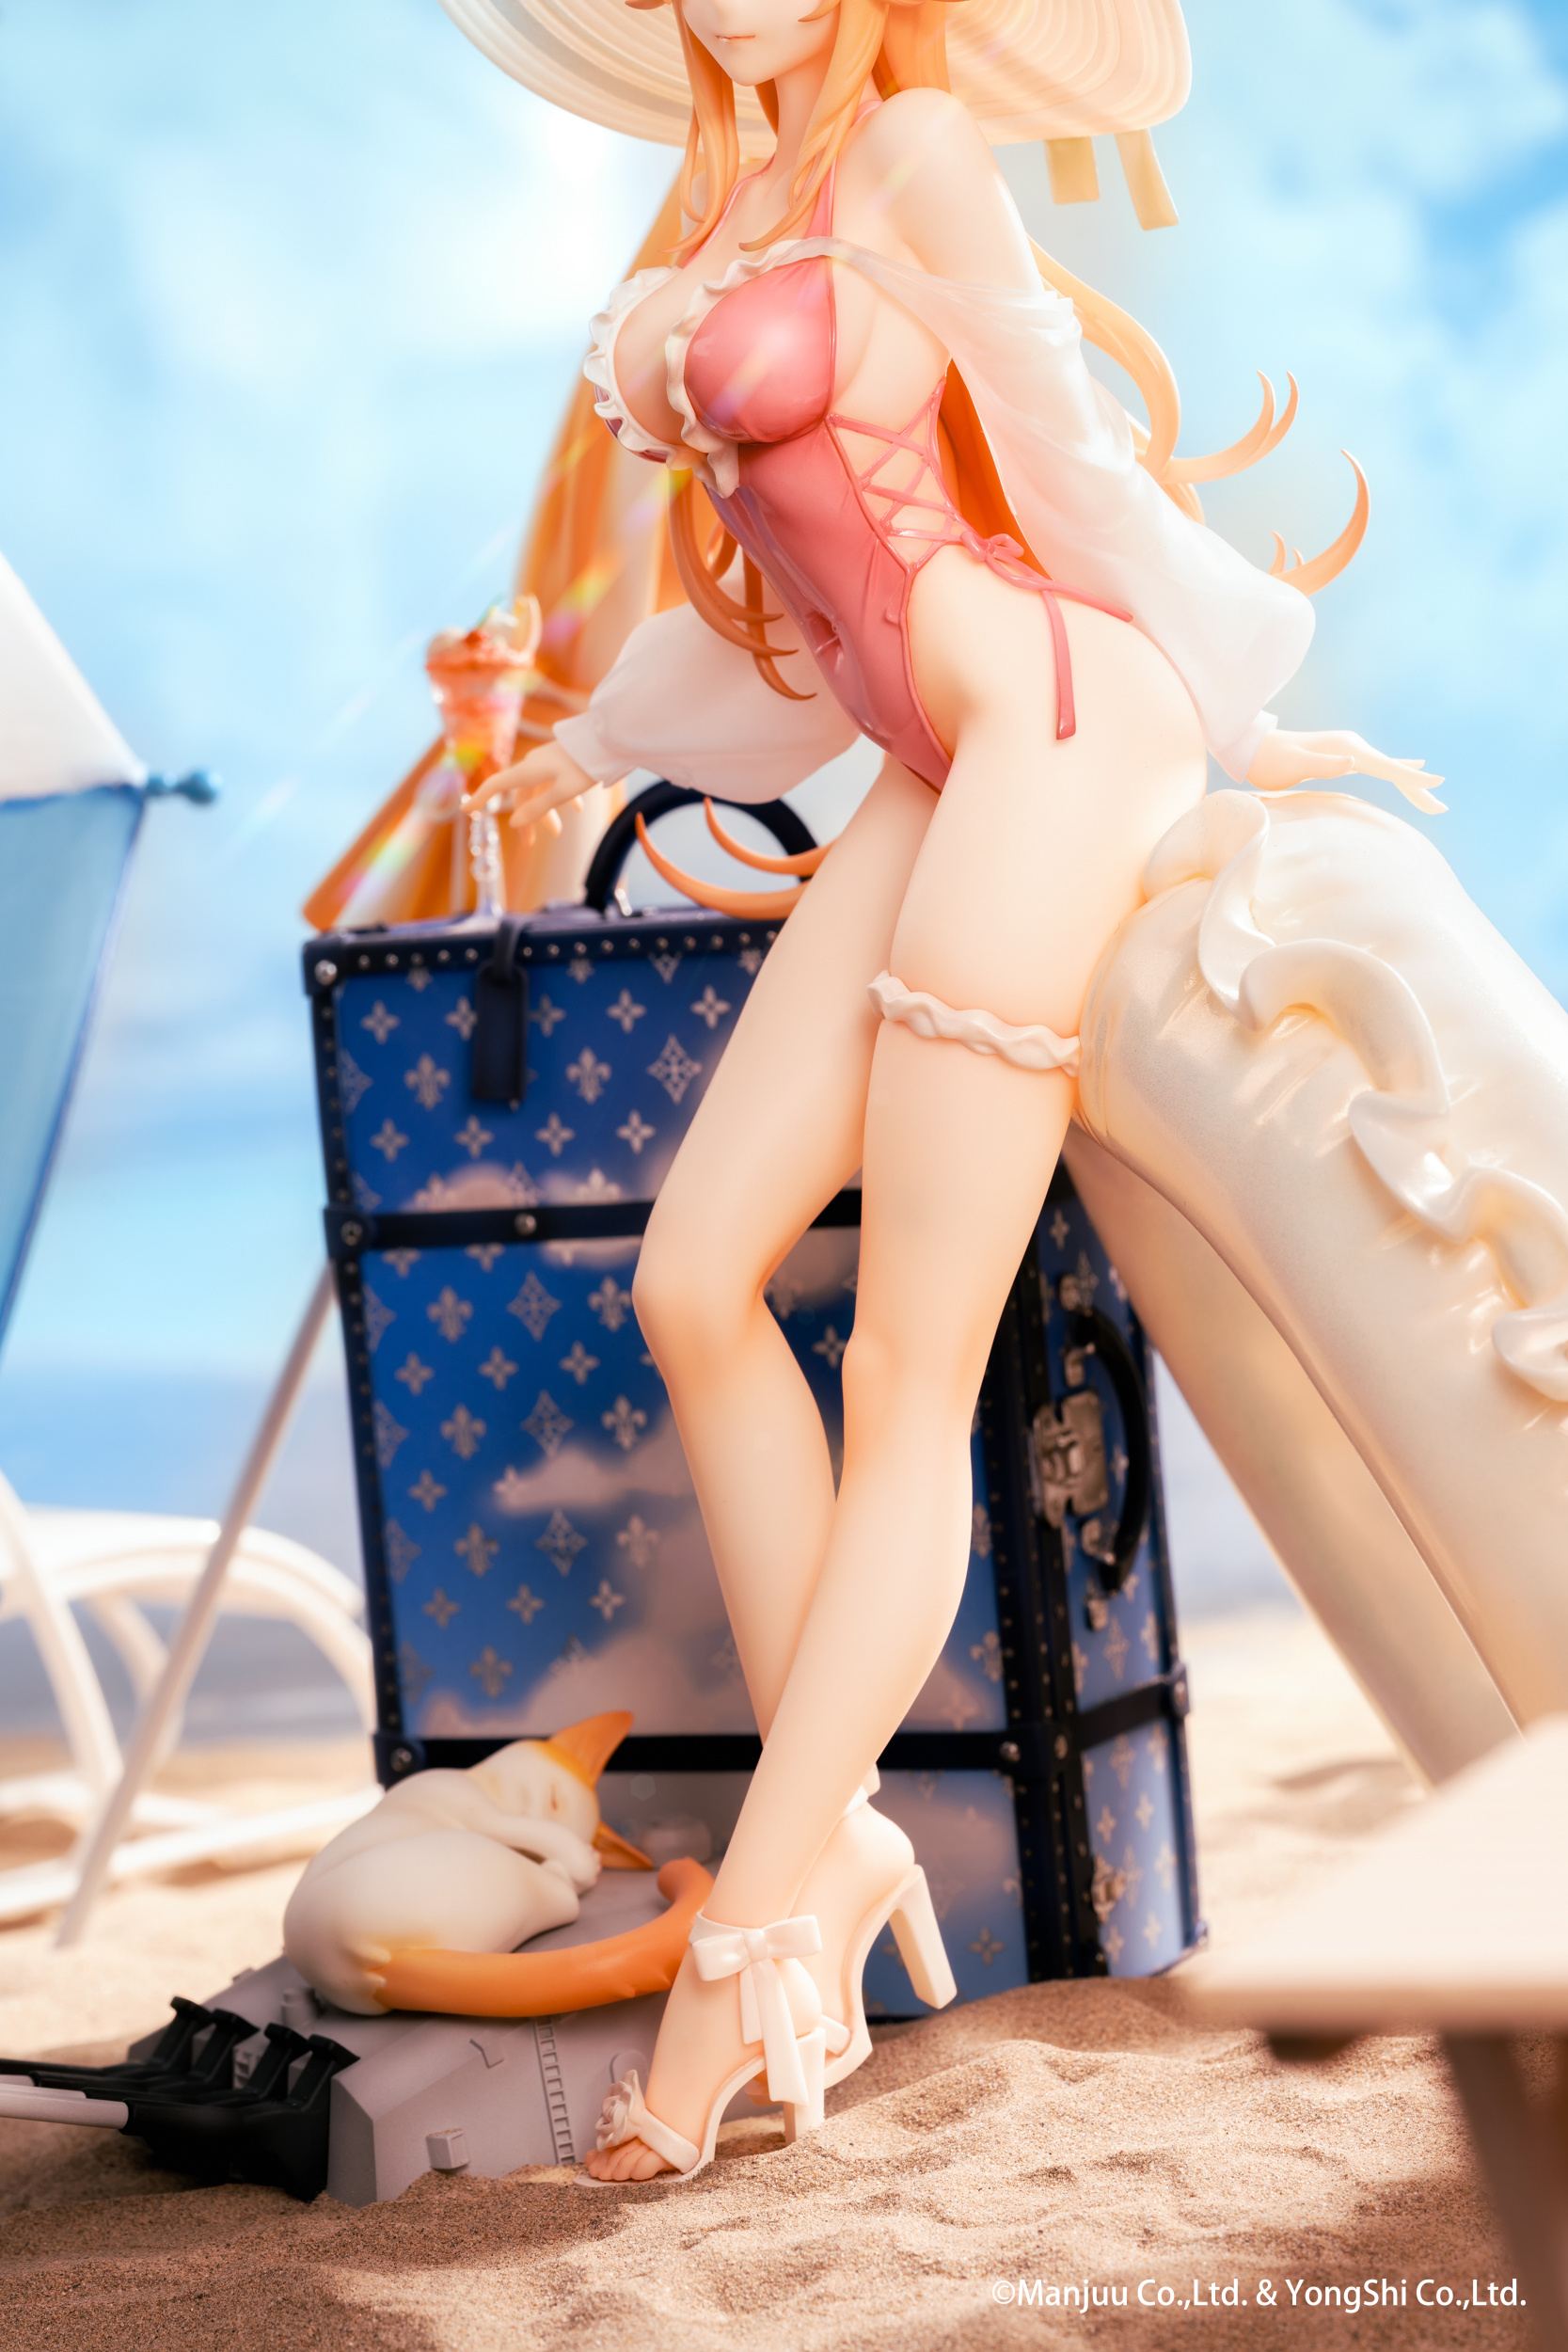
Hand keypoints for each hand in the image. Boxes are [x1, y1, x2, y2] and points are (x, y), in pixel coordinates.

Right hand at [463, 739, 600, 842]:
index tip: (466, 811)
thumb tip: (515, 823)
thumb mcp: (562, 791)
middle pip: (521, 796)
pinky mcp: (561, 760)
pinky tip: (578, 810)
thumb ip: (538, 808)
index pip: (496, 785)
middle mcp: (533, 765)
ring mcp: (547, 762)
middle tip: (529, 844)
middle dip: (525, 820)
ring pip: (539, 790)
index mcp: (528, 770)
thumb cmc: (585, 765)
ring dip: (546, 812)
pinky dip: (563, 798)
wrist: (607, 738)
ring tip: (558, 833)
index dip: (479, 798)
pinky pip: (555, 782)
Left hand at [1246, 726, 1445, 813]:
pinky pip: (1379, 767)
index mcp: (1347, 749)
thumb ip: (1323, 765)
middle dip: (1418, 788)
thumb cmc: (1268, 761)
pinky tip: (1410, 770)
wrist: (1252, 747)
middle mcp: (1353, 746)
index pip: (1386, 767)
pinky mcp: (1342, 756)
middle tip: (1441, 809)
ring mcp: (1348, 750)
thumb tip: (1354, 763)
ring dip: (1411, 784)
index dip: (1411, 778)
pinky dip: (1397, 773)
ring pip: (1388, 769)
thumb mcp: (1294, 765)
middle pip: (1393, 770)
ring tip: (1433, 797)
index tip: (1438, 782)